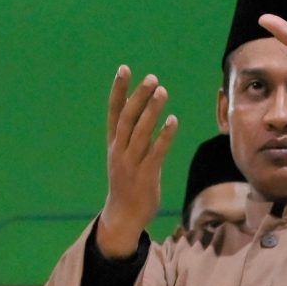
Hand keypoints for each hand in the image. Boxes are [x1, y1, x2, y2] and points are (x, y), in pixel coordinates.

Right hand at [97, 65, 175, 258]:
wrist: (123, 216)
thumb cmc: (128, 183)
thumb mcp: (124, 156)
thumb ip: (132, 136)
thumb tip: (143, 112)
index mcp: (114, 144)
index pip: (114, 112)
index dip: (118, 90)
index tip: (124, 69)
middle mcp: (120, 151)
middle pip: (127, 118)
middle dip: (138, 97)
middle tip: (151, 78)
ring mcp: (131, 164)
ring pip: (140, 132)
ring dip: (151, 111)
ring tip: (162, 91)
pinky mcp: (146, 176)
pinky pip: (155, 152)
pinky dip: (163, 136)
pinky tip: (173, 120)